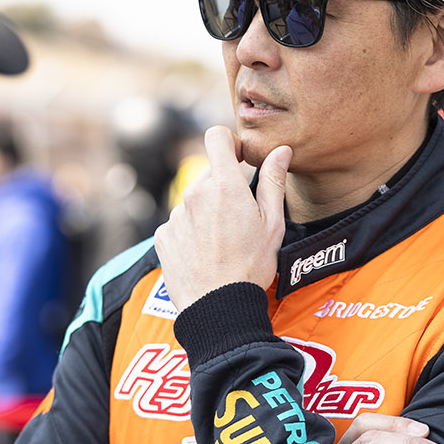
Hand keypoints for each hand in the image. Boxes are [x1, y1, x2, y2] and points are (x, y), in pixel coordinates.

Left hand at [154, 126, 291, 310]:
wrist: (218, 307)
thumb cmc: (251, 267)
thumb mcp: (273, 224)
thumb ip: (274, 182)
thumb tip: (280, 151)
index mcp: (223, 185)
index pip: (216, 136)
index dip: (229, 143)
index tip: (239, 159)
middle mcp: (194, 194)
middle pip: (208, 175)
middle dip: (223, 188)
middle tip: (240, 218)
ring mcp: (175, 215)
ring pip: (193, 202)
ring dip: (206, 212)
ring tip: (222, 244)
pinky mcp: (162, 236)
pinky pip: (178, 224)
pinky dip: (190, 232)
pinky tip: (204, 254)